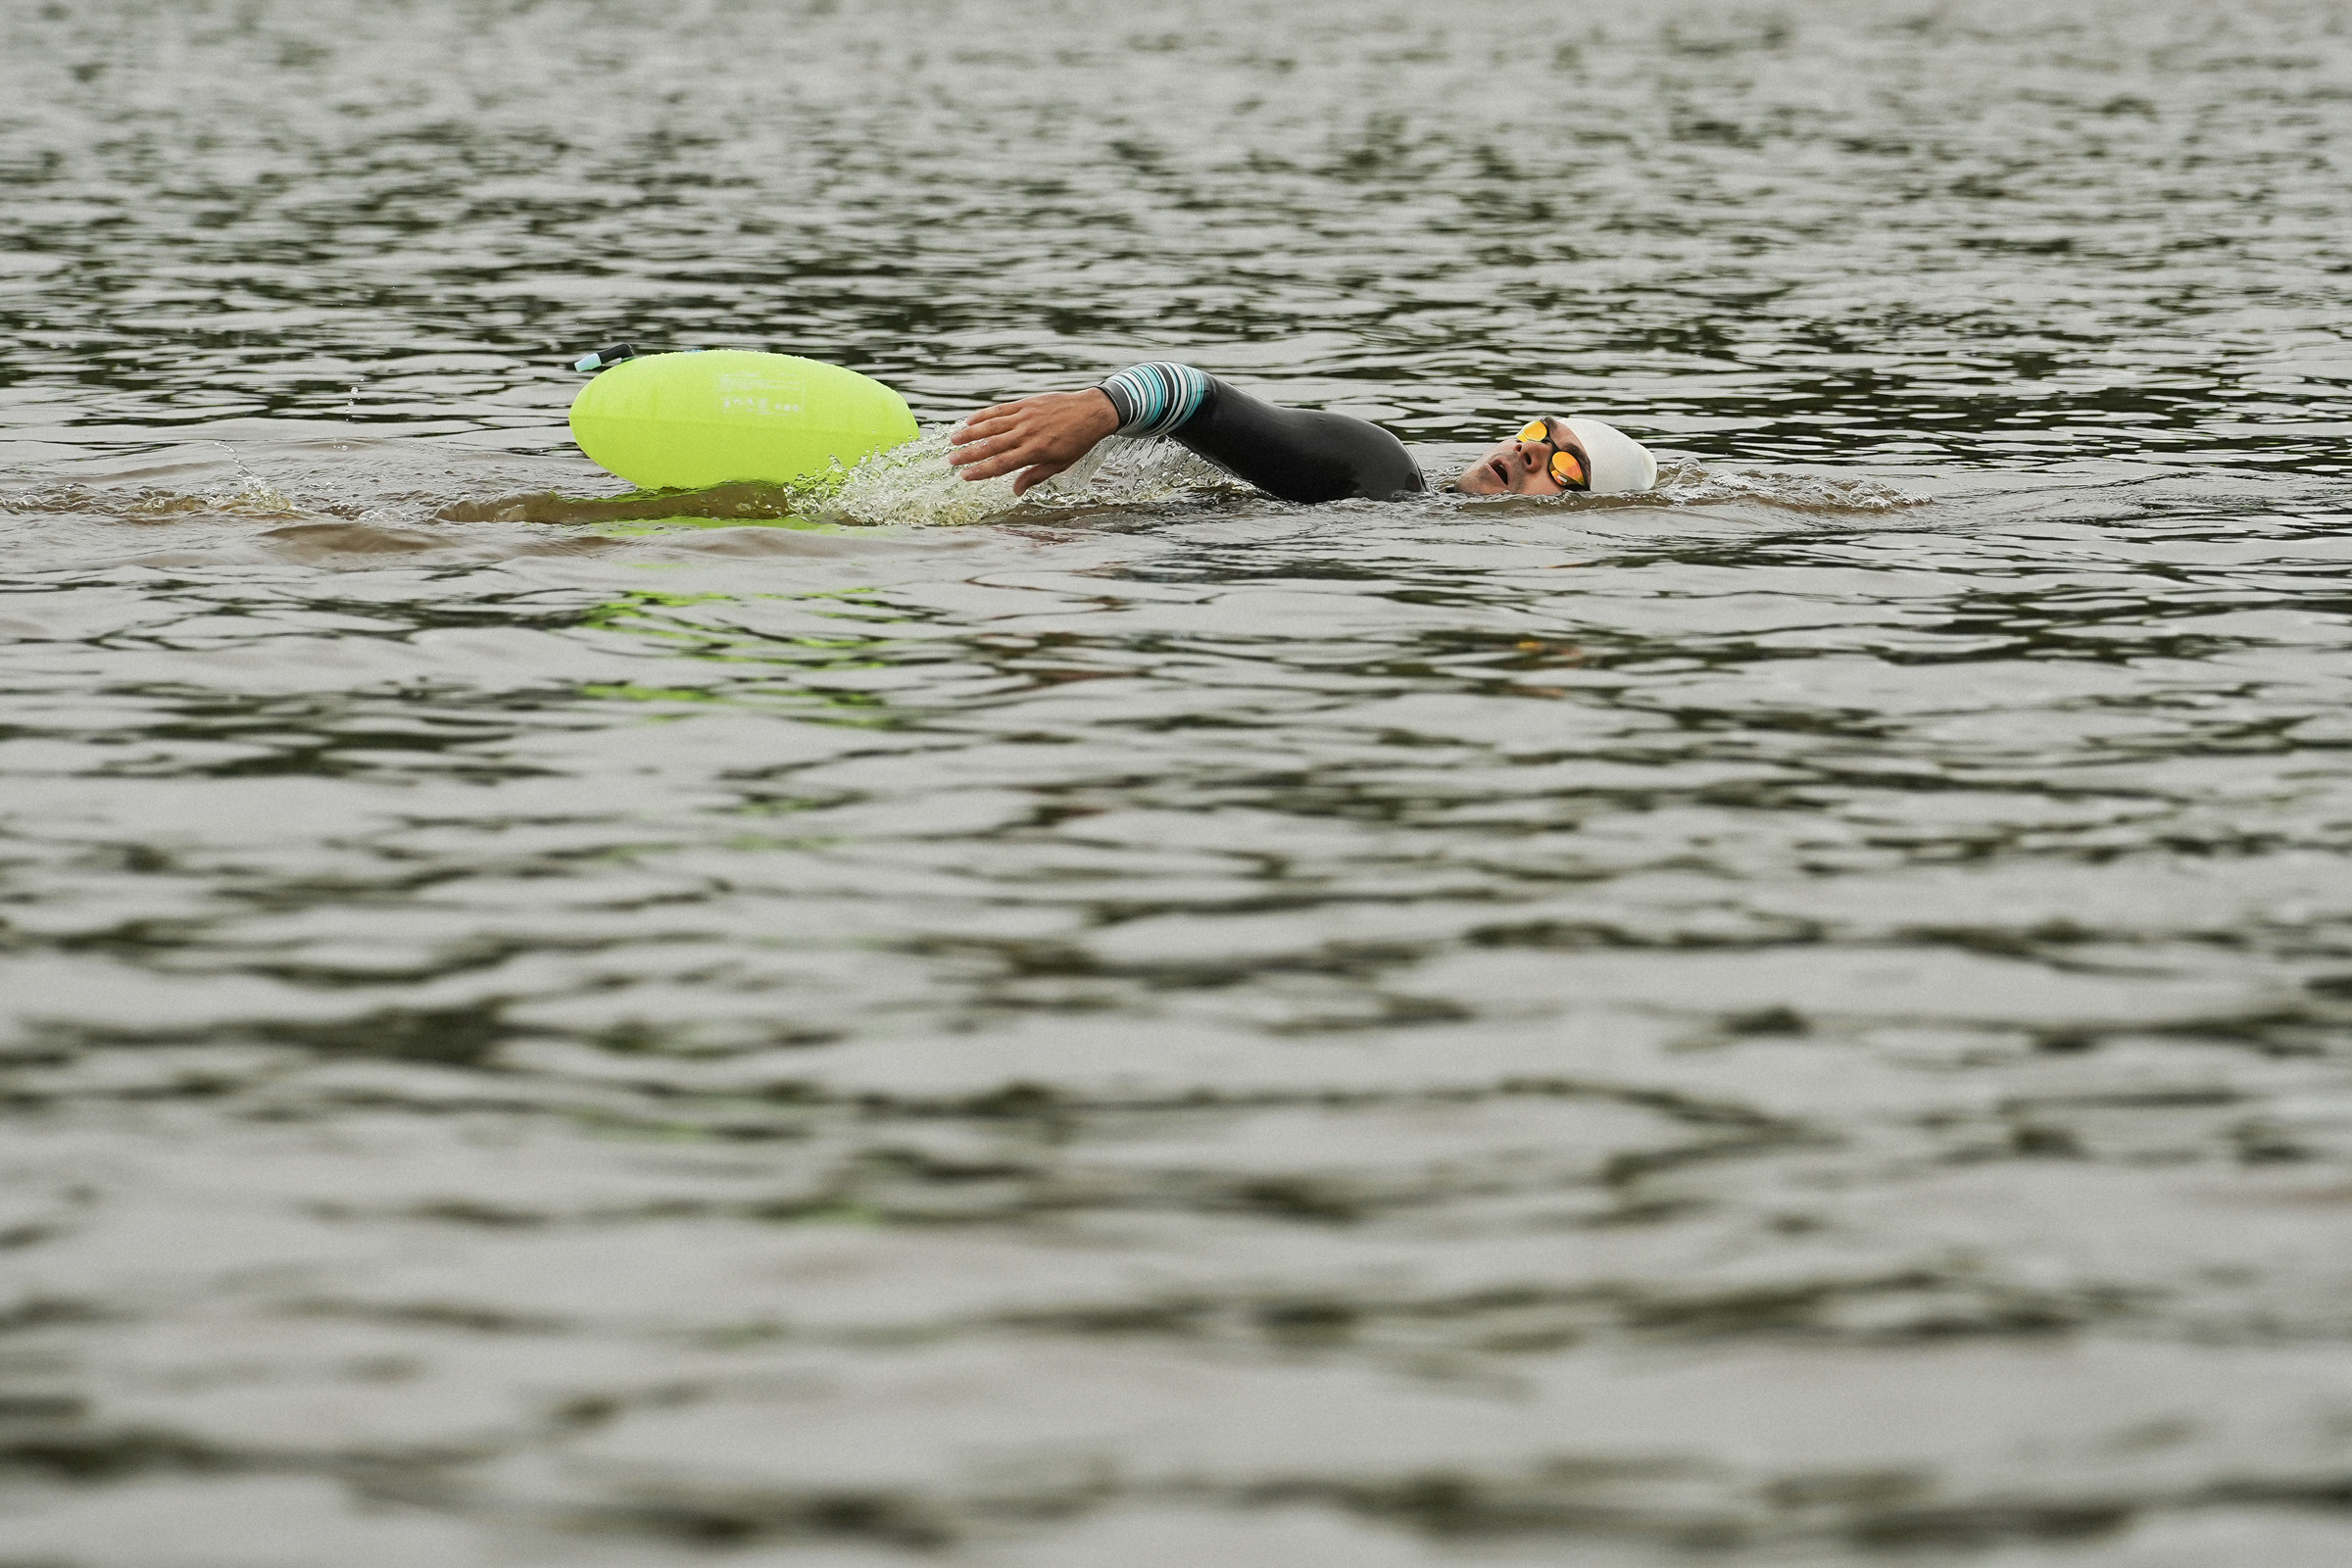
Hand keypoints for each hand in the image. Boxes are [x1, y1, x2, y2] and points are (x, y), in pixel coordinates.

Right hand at [949, 389, 1120, 494]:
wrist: (1092, 411)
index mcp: (1036, 452)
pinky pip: (1001, 410)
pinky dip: (984, 415)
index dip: (982, 471)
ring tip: (953, 440)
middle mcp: (1027, 434)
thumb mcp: (1060, 464)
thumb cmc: (1078, 441)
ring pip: (992, 425)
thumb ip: (1035, 476)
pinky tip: (970, 420)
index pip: (1002, 464)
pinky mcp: (1026, 404)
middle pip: (992, 445)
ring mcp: (1025, 416)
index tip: (965, 476)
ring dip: (970, 433)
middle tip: (951, 460)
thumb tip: (1015, 491)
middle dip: (969, 454)